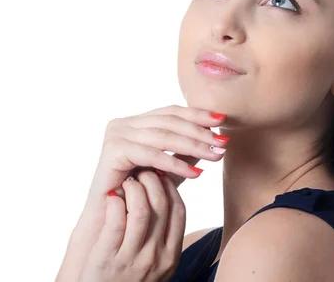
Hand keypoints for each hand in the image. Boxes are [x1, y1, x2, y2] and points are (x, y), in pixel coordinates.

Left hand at [79, 169, 185, 281]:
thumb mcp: (155, 264)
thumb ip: (162, 236)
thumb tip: (164, 198)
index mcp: (170, 256)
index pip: (179, 211)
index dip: (170, 187)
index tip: (160, 173)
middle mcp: (155, 257)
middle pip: (161, 206)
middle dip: (152, 180)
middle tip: (141, 170)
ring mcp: (131, 259)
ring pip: (139, 211)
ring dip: (133, 188)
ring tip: (126, 180)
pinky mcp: (106, 259)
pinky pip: (115, 222)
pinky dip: (114, 202)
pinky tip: (111, 196)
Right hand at [89, 105, 227, 202]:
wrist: (110, 221)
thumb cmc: (139, 196)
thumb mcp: (168, 169)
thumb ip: (186, 152)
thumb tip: (215, 139)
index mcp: (135, 122)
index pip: (170, 112)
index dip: (196, 114)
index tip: (222, 119)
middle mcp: (123, 124)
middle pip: (169, 121)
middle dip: (199, 131)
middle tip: (223, 142)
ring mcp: (116, 134)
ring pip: (163, 136)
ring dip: (193, 146)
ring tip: (215, 156)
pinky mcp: (113, 150)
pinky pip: (151, 154)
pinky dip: (175, 163)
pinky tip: (196, 173)